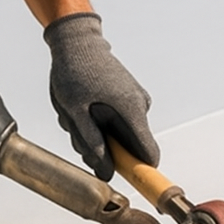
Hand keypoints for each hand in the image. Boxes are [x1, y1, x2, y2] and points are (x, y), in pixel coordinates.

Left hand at [44, 12, 158, 180]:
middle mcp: (140, 106)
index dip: (142, 172)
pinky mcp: (128, 97)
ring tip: (77, 112)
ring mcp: (135, 100)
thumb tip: (106, 173)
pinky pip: (116, 122)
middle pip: (129, 148)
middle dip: (104, 149)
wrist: (77, 40)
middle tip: (78, 131)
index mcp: (132, 110)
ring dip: (97, 134)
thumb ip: (91, 143)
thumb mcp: (75, 112)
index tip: (133, 183)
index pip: (149, 155)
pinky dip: (98, 121)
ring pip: (119, 136)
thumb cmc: (74, 71)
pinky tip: (82, 105)